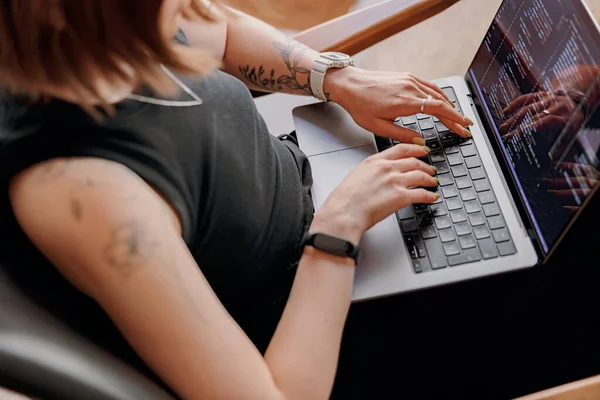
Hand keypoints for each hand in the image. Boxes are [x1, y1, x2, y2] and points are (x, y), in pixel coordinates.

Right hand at [311, 143, 438, 242]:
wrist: (344, 213)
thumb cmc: (345, 200)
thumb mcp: (356, 176)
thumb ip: (371, 173)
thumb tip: (379, 177)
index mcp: (374, 161)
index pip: (400, 149)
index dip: (415, 149)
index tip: (422, 150)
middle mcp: (386, 168)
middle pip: (414, 162)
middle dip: (425, 166)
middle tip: (430, 169)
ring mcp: (395, 181)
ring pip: (421, 176)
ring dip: (429, 180)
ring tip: (432, 183)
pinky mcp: (401, 196)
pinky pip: (421, 194)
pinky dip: (429, 196)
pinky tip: (431, 197)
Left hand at [324, 67, 472, 144]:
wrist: (348, 84)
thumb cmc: (359, 105)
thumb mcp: (378, 127)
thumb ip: (401, 135)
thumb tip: (419, 142)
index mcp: (405, 102)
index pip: (438, 110)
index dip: (454, 120)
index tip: (463, 128)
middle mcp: (410, 88)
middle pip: (442, 102)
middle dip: (456, 116)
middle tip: (465, 128)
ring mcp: (410, 80)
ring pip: (437, 93)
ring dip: (450, 106)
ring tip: (458, 118)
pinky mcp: (407, 76)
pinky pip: (429, 86)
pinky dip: (440, 95)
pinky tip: (444, 102)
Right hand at [500, 90, 585, 159]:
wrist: (576, 101)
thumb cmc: (571, 121)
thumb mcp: (571, 134)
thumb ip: (562, 147)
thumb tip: (552, 160)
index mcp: (563, 118)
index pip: (543, 122)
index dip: (528, 128)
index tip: (516, 136)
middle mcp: (555, 107)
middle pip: (532, 116)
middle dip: (516, 126)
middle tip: (504, 135)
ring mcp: (547, 99)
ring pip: (527, 108)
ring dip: (513, 118)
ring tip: (503, 127)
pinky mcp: (541, 94)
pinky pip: (526, 98)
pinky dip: (515, 104)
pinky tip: (506, 111)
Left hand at [541, 162, 597, 209]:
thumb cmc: (598, 191)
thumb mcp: (597, 182)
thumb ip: (588, 180)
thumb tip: (570, 174)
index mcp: (599, 179)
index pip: (586, 169)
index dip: (571, 165)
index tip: (556, 164)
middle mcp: (597, 186)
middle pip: (579, 181)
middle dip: (561, 180)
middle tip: (545, 181)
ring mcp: (595, 196)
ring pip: (581, 193)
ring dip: (565, 192)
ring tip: (551, 193)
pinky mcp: (594, 206)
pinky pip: (584, 208)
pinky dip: (575, 208)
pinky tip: (564, 208)